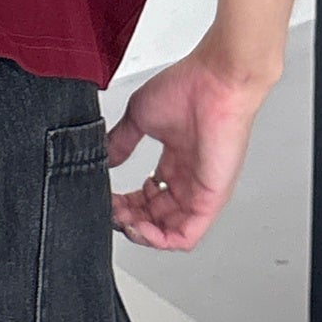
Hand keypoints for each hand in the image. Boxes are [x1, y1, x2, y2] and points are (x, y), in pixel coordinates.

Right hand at [107, 42, 274, 252]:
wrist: (216, 81)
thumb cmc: (190, 88)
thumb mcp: (140, 116)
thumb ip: (121, 141)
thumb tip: (104, 159)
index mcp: (176, 161)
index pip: (148, 197)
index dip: (125, 202)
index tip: (107, 197)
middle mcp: (189, 179)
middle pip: (155, 217)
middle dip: (129, 219)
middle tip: (112, 210)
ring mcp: (201, 191)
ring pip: (170, 231)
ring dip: (142, 233)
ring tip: (124, 221)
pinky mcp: (211, 199)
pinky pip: (187, 234)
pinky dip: (161, 239)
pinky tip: (141, 228)